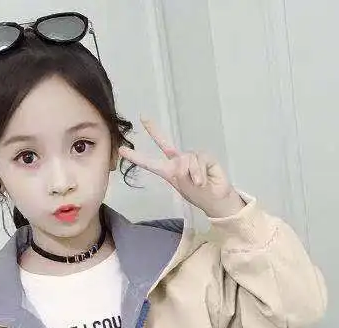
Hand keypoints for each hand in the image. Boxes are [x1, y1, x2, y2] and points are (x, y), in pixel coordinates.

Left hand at [118, 117, 245, 218]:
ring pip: (186, 160)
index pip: (150, 163)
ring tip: (199, 184)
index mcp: (169, 171)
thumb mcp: (183, 188)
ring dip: (193, 174)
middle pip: (164, 143)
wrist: (217, 199)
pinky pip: (198, 161)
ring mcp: (191, 158)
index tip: (121, 151)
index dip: (136, 157)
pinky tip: (203, 180)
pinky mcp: (204, 156)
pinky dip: (200, 172)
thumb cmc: (199, 195)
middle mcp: (178, 162)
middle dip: (154, 130)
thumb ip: (180, 174)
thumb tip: (185, 164)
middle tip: (143, 117)